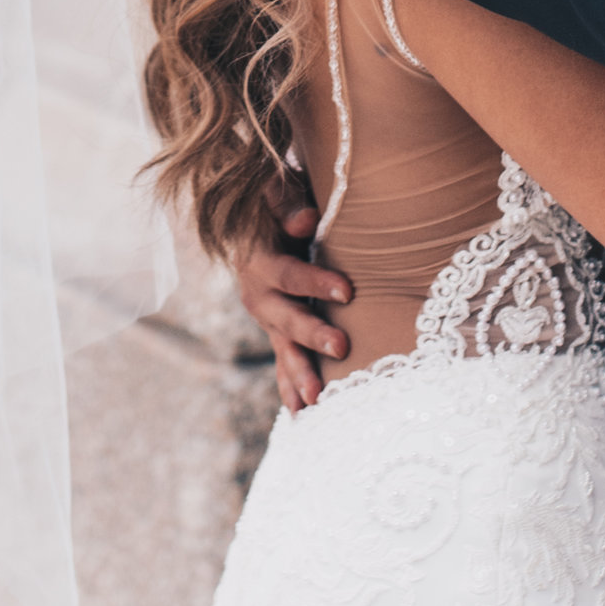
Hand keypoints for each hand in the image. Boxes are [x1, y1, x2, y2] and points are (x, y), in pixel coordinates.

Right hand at [233, 189, 353, 411]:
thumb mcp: (279, 191)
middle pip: (285, 317)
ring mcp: (266, 316)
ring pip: (282, 346)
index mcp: (259, 258)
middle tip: (342, 347)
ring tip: (317, 400)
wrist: (258, 216)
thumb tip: (305, 220)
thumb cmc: (279, 200)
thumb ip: (287, 203)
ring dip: (299, 373)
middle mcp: (257, 291)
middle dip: (312, 334)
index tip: (348, 291)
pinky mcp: (275, 330)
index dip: (315, 283)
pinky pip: (282, 361)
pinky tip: (301, 414)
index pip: (288, 274)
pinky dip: (290, 386)